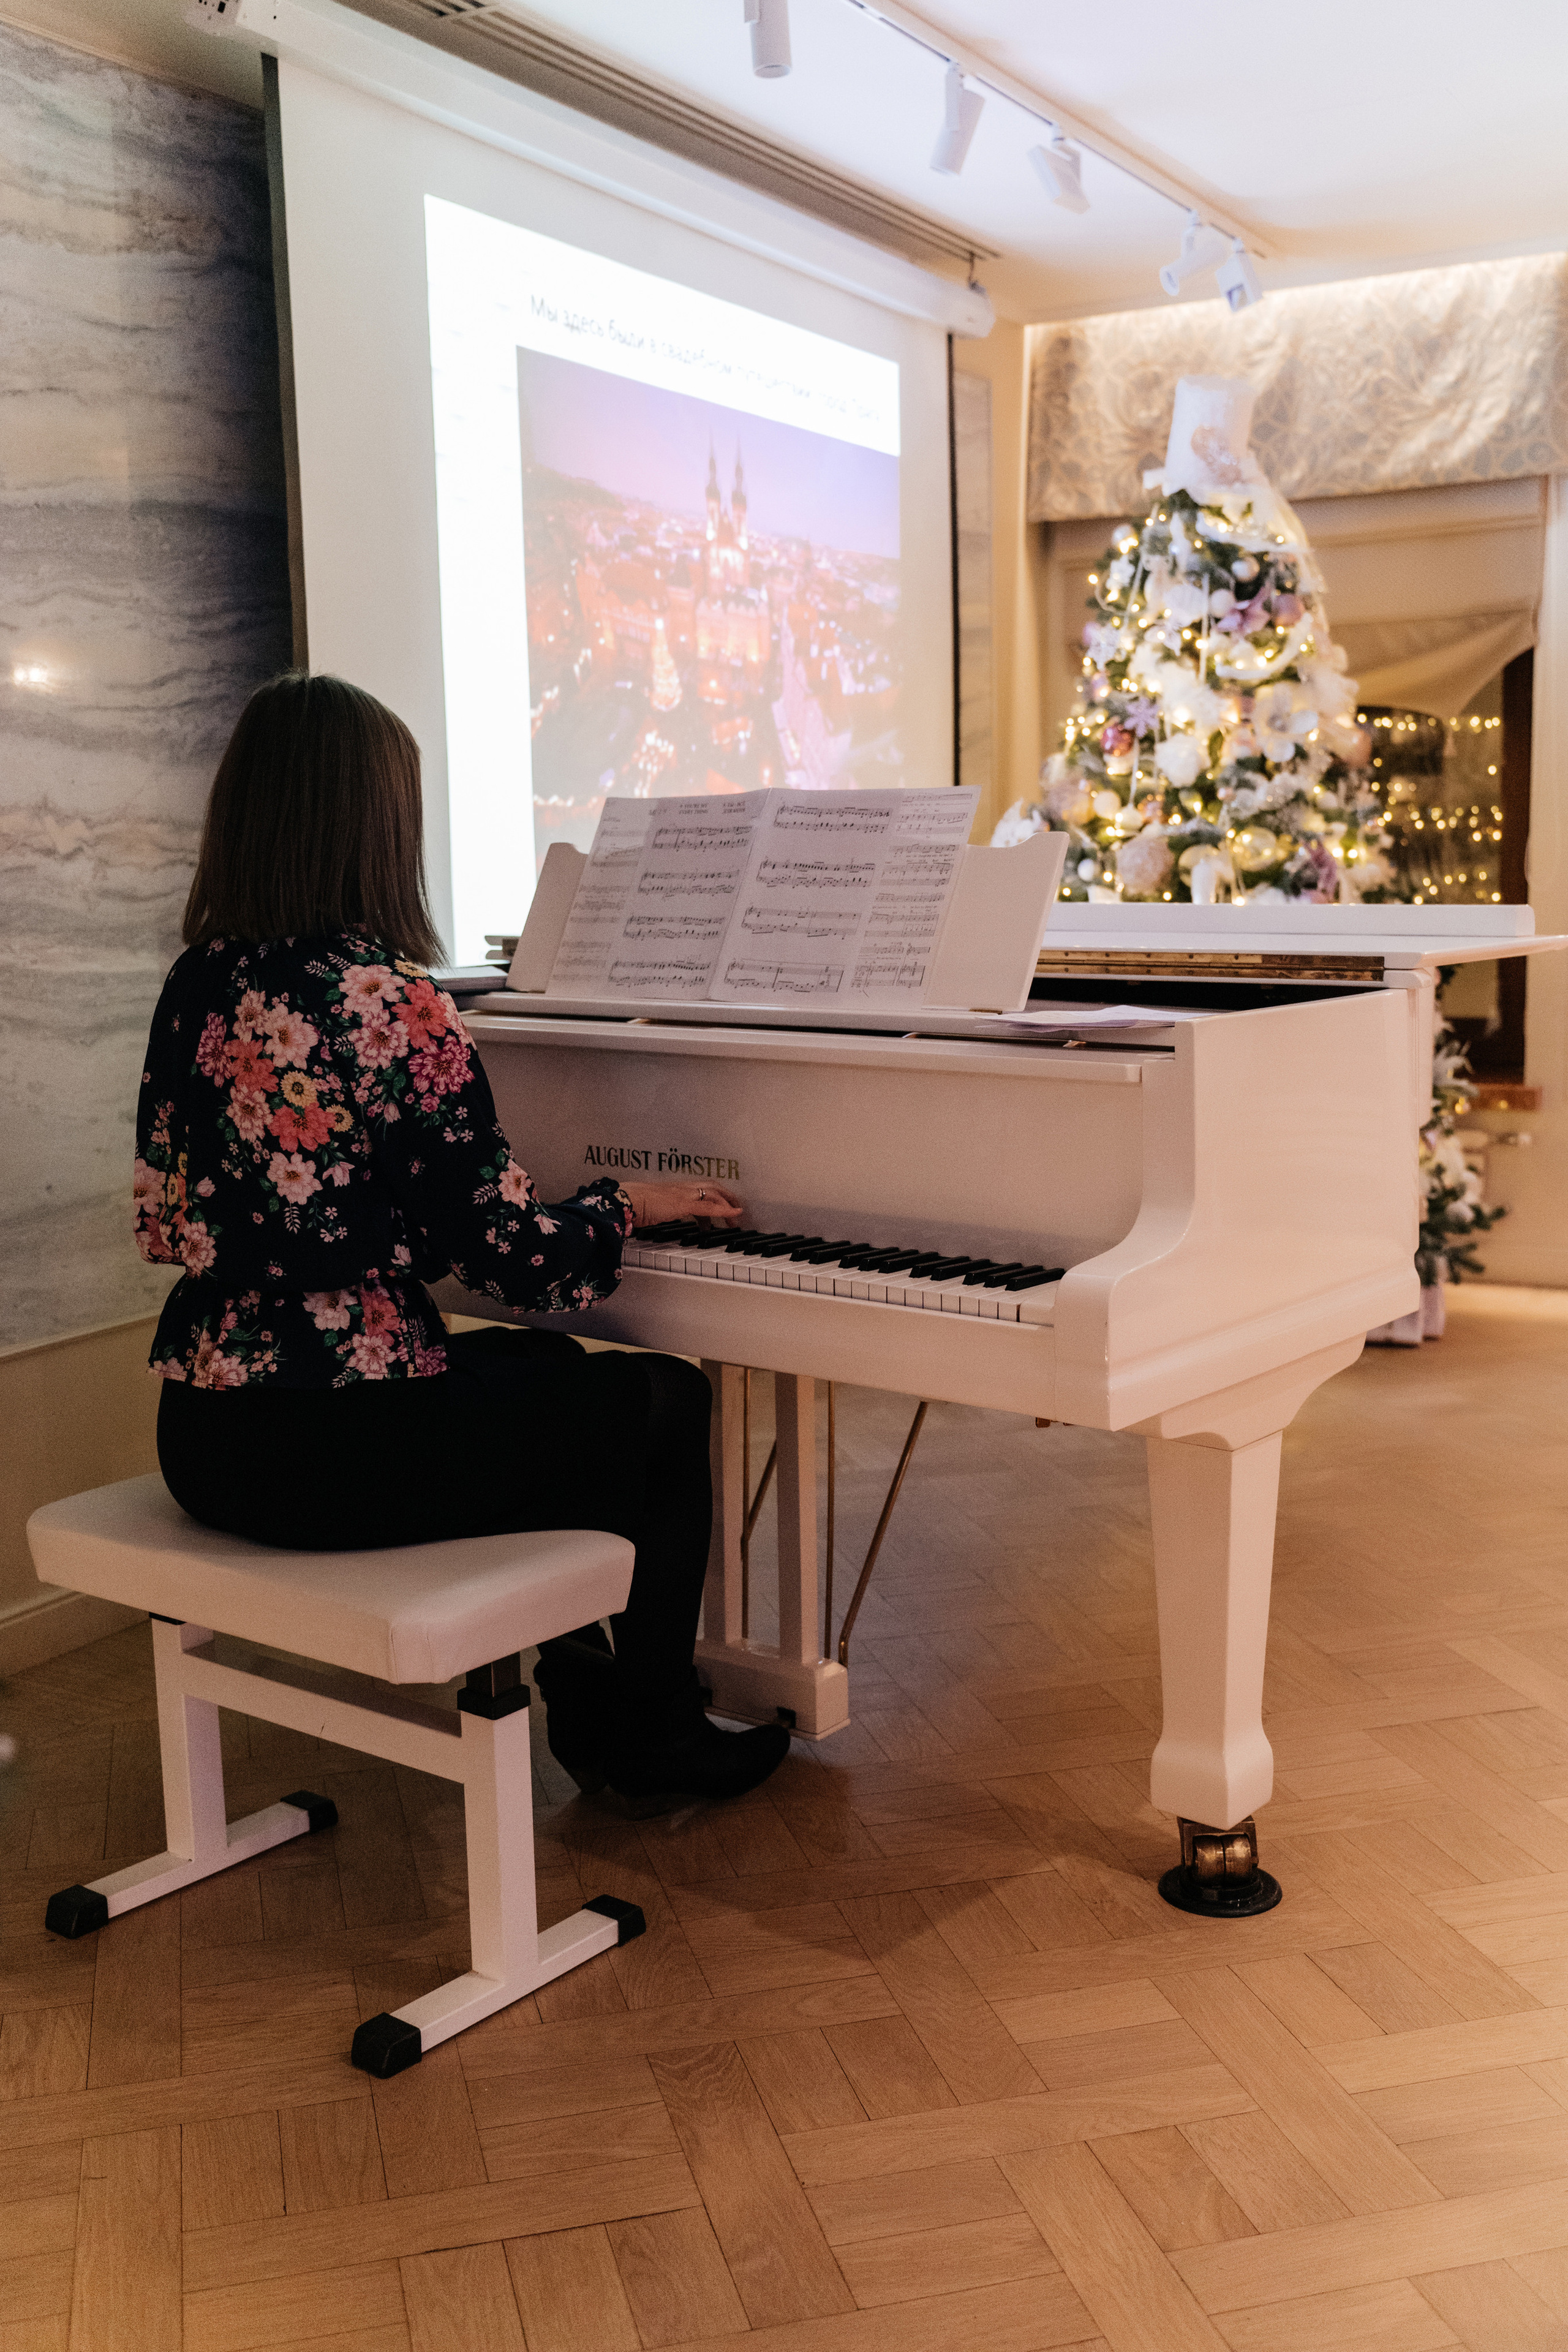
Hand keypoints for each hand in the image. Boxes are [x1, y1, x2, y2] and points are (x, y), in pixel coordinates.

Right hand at [623, 1179, 742, 1228]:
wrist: (625, 1201)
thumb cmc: (632, 1205)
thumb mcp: (651, 1208)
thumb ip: (660, 1211)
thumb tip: (660, 1217)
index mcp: (674, 1188)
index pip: (700, 1187)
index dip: (714, 1194)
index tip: (722, 1203)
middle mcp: (681, 1188)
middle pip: (712, 1186)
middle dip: (727, 1197)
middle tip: (735, 1210)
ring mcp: (683, 1194)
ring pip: (714, 1193)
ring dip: (727, 1205)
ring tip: (735, 1218)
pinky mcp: (683, 1203)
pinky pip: (708, 1207)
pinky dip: (723, 1210)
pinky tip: (732, 1215)